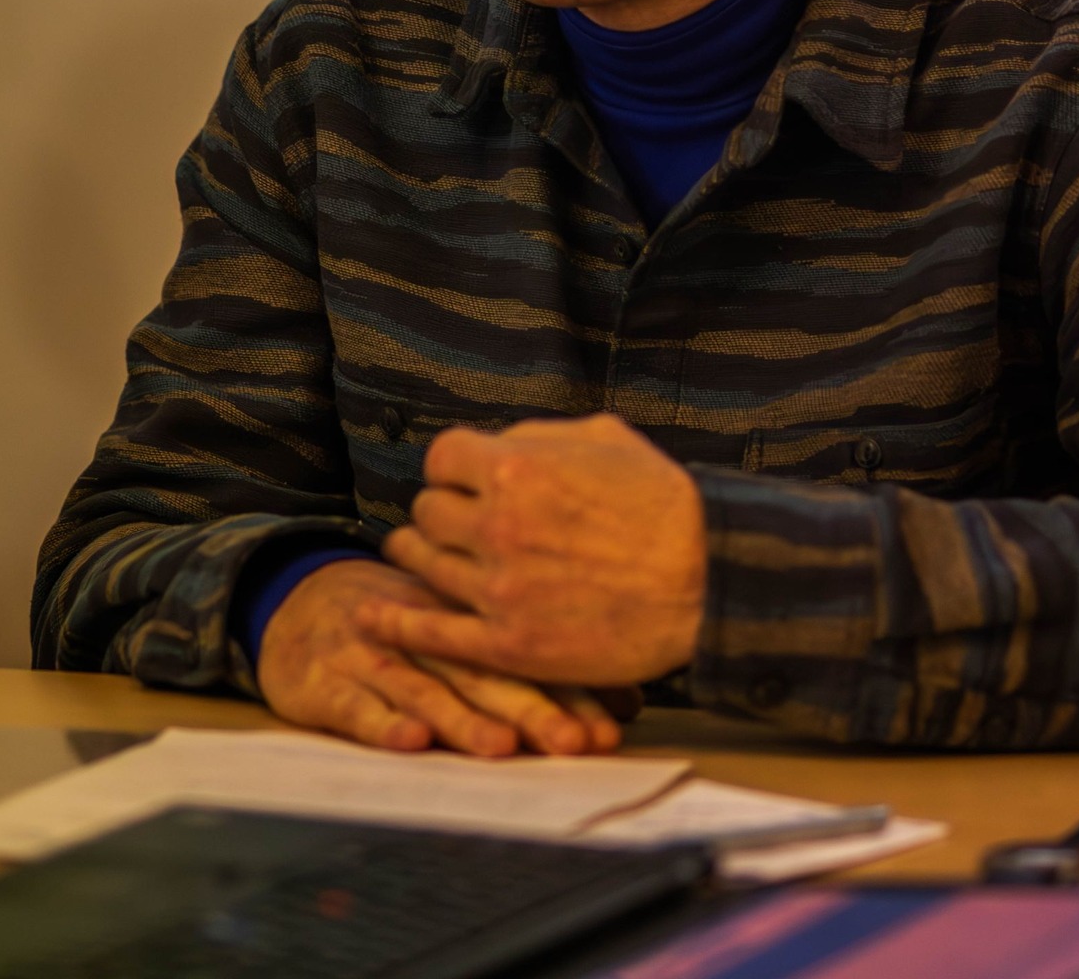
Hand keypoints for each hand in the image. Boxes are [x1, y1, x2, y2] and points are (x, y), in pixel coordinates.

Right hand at [256, 556, 630, 755]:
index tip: (615, 722)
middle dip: (534, 710)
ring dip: (464, 719)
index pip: (525, 653)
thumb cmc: (403, 621)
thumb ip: (535, 655)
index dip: (569, 689)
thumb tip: (629, 699)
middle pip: (485, 673)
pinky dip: (381, 723)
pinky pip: (355, 705)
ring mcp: (375, 657)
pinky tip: (409, 742)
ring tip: (502, 746)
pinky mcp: (326, 681)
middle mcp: (426, 636)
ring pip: (426, 688)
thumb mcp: (464, 626)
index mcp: (465, 620)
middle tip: (577, 743)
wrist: (298, 599)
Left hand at [356, 413, 706, 685]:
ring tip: (410, 552)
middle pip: (430, 511)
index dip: (454, 467)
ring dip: (418, 556)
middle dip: (442, 511)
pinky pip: (434, 632)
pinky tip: (373, 617)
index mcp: (517, 465)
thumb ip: (539, 435)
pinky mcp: (509, 643)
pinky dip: (398, 624)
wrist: (705, 577)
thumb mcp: (603, 438)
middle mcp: (497, 523)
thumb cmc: (663, 502)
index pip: (443, 457)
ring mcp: (499, 588)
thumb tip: (498, 441)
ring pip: (426, 565)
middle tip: (455, 520)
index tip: (464, 478)